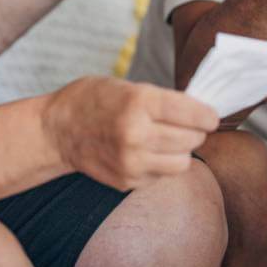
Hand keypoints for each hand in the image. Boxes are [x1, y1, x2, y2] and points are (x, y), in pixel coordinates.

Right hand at [41, 77, 219, 189]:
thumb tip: (199, 113)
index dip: (208, 115)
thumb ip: (161, 99)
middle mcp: (136, 134)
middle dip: (195, 131)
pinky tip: (146, 151)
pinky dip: (161, 164)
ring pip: (182, 162)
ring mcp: (131, 161)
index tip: (211, 116)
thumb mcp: (126, 86)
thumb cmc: (91, 100)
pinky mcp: (127, 180)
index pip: (193, 113)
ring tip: (167, 139)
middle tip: (187, 124)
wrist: (55, 130)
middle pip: (192, 139)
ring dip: (181, 150)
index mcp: (138, 102)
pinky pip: (162, 175)